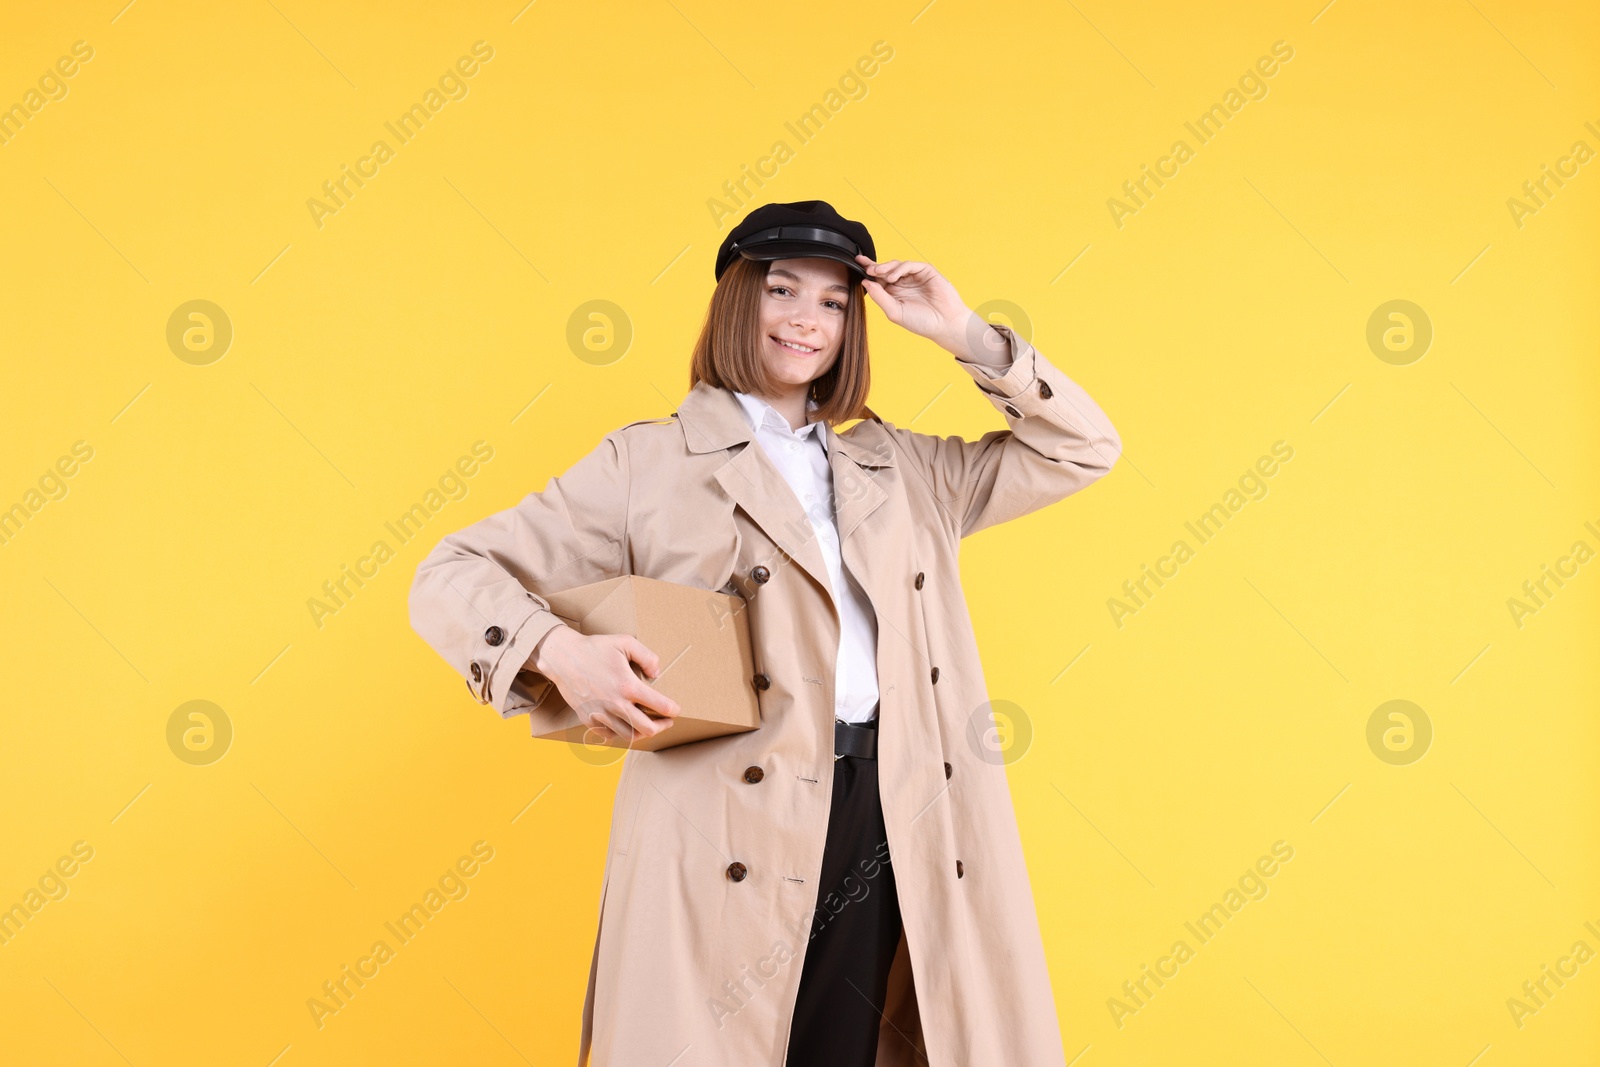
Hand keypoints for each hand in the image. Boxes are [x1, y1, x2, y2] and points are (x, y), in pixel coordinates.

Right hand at [530, 625, 680, 742]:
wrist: (563, 658)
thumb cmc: (594, 648)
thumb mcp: (625, 642)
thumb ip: (647, 656)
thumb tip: (657, 674)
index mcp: (627, 686)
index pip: (659, 705)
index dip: (672, 710)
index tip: (676, 710)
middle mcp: (615, 704)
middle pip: (647, 729)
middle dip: (661, 726)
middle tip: (666, 721)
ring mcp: (601, 714)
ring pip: (629, 736)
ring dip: (642, 732)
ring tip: (647, 725)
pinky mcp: (589, 719)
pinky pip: (609, 736)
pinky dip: (621, 734)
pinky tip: (626, 726)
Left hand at [855, 255, 988, 356]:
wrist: (944, 324)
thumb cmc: (921, 322)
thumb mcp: (894, 312)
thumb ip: (879, 297)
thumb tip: (865, 282)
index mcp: (894, 293)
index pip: (878, 279)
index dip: (868, 270)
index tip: (856, 263)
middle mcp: (903, 283)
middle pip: (885, 269)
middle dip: (875, 267)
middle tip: (867, 268)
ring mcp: (914, 276)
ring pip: (896, 265)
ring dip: (885, 267)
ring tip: (878, 273)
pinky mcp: (926, 271)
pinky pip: (910, 265)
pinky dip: (900, 268)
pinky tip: (894, 277)